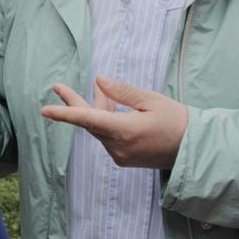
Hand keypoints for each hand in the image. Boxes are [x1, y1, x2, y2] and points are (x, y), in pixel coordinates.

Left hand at [40, 74, 186, 168]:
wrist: (193, 150)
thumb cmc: (176, 120)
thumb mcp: (151, 100)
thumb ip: (122, 91)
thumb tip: (98, 80)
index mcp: (125, 131)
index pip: (88, 120)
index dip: (66, 113)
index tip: (45, 110)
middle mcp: (118, 147)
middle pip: (90, 123)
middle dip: (74, 104)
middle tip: (57, 86)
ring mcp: (121, 155)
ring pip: (99, 128)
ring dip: (98, 109)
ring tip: (103, 91)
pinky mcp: (124, 158)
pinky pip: (108, 136)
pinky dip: (107, 120)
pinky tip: (113, 107)